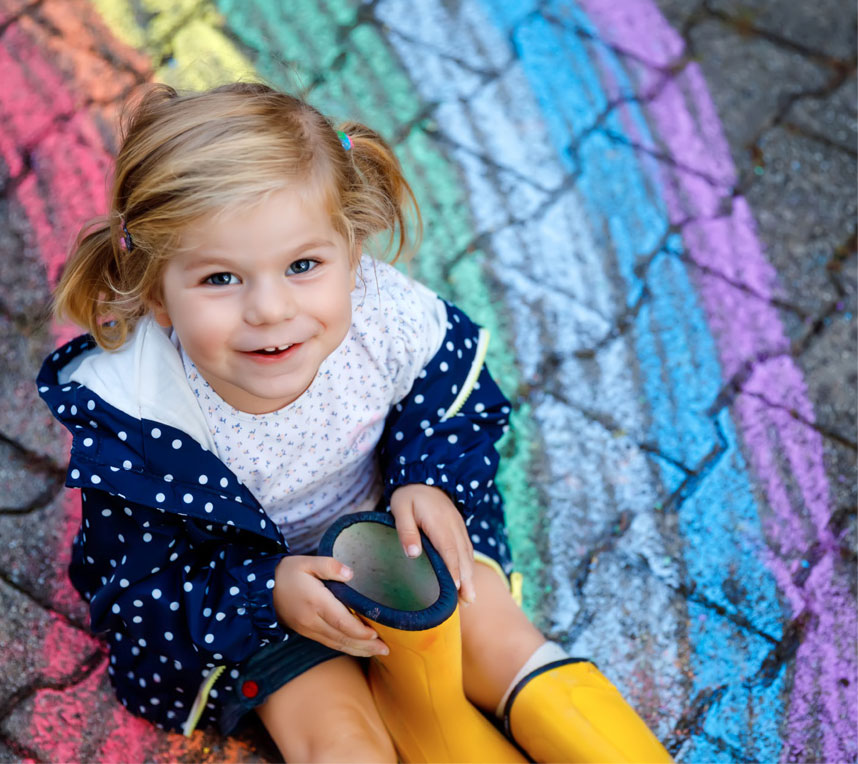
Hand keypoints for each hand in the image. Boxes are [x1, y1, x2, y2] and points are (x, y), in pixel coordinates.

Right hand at [272, 555, 388, 656]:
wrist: (261, 591)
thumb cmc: (287, 573)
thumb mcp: (307, 562)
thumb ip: (329, 565)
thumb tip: (350, 574)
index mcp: (315, 602)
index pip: (341, 621)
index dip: (360, 631)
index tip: (376, 633)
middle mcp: (312, 621)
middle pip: (343, 637)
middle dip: (366, 645)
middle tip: (386, 649)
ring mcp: (309, 629)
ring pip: (337, 644)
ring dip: (359, 650)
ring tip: (379, 652)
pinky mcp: (307, 633)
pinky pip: (330, 643)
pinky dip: (347, 647)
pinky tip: (359, 648)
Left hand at [390, 484, 475, 604]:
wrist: (425, 477)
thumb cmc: (409, 496)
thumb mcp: (400, 509)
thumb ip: (406, 531)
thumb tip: (413, 554)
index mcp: (439, 522)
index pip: (448, 549)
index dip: (453, 569)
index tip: (456, 588)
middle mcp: (453, 526)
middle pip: (462, 555)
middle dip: (467, 579)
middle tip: (469, 601)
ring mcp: (459, 527)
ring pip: (467, 554)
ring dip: (470, 576)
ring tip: (470, 598)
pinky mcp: (459, 528)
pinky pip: (467, 548)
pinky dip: (469, 565)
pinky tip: (468, 579)